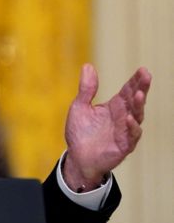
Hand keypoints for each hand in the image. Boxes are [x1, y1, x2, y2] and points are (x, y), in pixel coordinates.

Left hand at [63, 64, 151, 190]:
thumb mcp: (80, 106)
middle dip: (142, 88)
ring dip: (138, 105)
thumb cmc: (80, 132)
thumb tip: (88, 65)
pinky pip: (131, 136)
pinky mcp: (123, 145)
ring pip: (137, 116)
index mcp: (115, 106)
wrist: (77, 157)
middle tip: (146, 75)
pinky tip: (129, 118)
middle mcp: (123, 117)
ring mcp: (125, 131)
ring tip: (139, 94)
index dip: (135, 80)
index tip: (142, 69)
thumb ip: (86, 89)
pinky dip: (131, 127)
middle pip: (135, 100)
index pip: (128, 90)